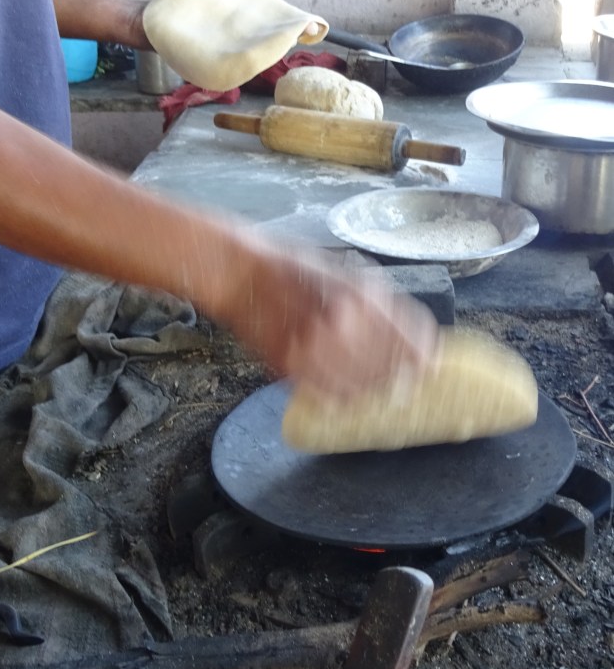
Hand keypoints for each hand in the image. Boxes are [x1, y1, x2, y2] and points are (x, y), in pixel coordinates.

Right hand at [217, 236, 438, 400]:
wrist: (240, 275)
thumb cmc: (293, 270)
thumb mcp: (346, 273)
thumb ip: (378, 304)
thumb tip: (411, 336)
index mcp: (362, 295)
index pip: (413, 337)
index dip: (424, 356)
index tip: (427, 366)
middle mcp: (343, 322)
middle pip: (392, 368)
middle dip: (401, 379)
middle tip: (404, 386)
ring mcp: (316, 346)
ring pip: (364, 387)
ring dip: (374, 392)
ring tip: (376, 392)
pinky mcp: (291, 366)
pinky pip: (330, 394)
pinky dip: (343, 398)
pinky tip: (346, 394)